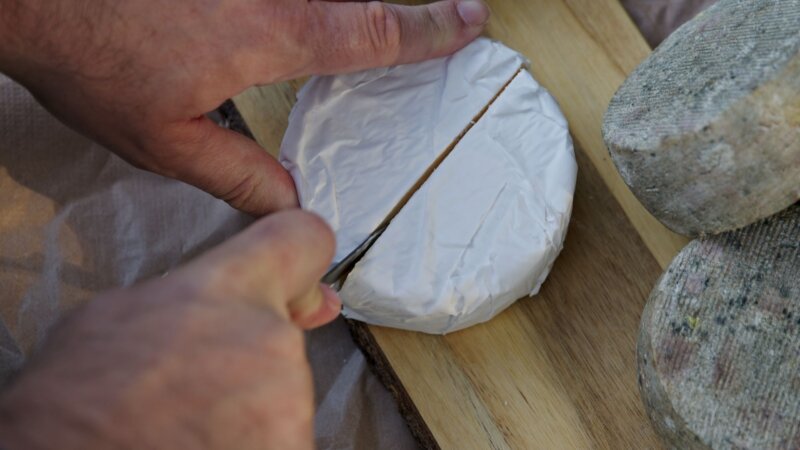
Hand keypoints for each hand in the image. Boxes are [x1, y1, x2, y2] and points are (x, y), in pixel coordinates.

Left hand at [0, 0, 489, 214]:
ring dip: (361, 2)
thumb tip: (291, 204)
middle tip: (453, 7)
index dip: (426, 31)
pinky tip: (314, 12)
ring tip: (396, 15)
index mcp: (269, 37)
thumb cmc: (93, 60)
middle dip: (411, 6)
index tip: (469, 22)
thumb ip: (238, 173)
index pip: (370, 34)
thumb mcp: (166, 140)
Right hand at [0, 210, 340, 448]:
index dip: (298, 255)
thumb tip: (223, 305)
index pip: (302, 240)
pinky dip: (255, 442)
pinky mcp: (296, 448)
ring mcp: (290, 402)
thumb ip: (193, 296)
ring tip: (189, 424)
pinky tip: (206, 445)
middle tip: (196, 383)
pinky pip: (284, 436)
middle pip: (285, 337)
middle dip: (250, 357)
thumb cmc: (75, 405)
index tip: (298, 278)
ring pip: (283, 394)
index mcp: (228, 288)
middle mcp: (273, 339)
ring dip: (249, 406)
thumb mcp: (116, 316)